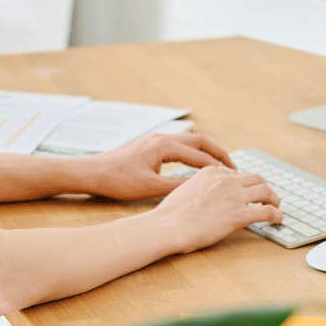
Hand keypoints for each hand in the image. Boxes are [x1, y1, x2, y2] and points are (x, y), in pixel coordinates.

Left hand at [86, 132, 236, 200]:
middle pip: (199, 140)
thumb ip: (176, 186)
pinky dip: (192, 153)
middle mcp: (161, 138)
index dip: (218, 167)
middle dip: (218, 152)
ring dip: (205, 151)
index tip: (233, 177)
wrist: (93, 172)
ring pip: (189, 141)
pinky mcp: (150, 145)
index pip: (199, 155)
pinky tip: (195, 166)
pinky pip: (179, 145)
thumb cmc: (117, 180)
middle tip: (233, 167)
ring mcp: (155, 139)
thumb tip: (200, 188)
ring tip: (219, 167)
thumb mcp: (149, 188)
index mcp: (163, 146)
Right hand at [156, 164, 281, 252]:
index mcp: (211, 172)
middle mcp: (225, 180)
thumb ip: (202, 187)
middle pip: (256, 178)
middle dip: (264, 188)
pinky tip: (278, 219)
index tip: (248, 192)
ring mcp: (234, 196)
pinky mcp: (239, 215)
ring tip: (276, 207)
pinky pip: (266, 211)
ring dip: (274, 199)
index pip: (237, 174)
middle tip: (267, 197)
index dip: (245, 184)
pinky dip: (276, 214)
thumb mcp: (186, 189)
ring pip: (265, 191)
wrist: (168, 226)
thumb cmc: (172, 214)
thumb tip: (211, 196)